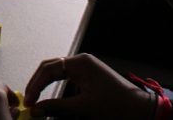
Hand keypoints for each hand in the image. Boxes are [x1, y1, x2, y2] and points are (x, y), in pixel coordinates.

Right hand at [24, 53, 151, 118]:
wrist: (143, 111)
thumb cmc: (118, 106)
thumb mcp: (84, 107)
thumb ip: (57, 107)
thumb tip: (36, 109)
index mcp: (79, 63)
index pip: (48, 70)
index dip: (35, 85)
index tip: (29, 101)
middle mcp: (81, 62)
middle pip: (50, 69)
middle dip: (38, 85)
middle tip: (30, 101)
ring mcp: (86, 69)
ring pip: (58, 76)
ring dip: (48, 88)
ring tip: (40, 103)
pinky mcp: (90, 78)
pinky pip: (68, 81)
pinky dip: (60, 92)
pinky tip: (57, 103)